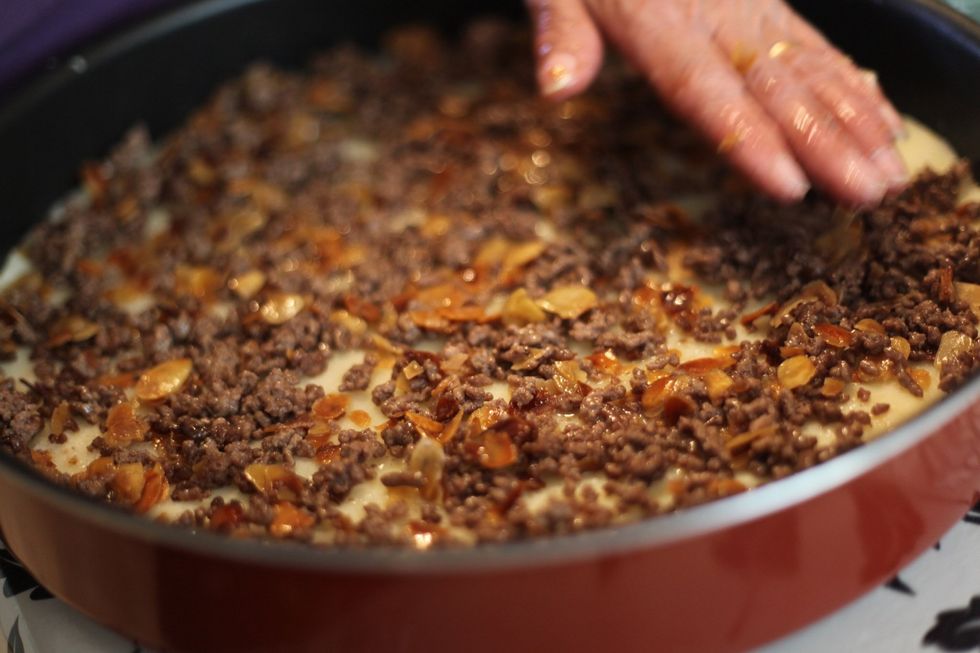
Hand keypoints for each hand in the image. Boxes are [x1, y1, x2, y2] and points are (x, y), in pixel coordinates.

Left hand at [527, 0, 907, 205]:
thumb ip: (561, 32)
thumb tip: (557, 88)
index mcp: (656, 20)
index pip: (705, 88)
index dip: (747, 138)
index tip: (788, 185)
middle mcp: (715, 16)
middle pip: (773, 87)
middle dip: (826, 143)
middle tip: (868, 193)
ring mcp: (749, 9)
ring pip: (808, 68)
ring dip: (854, 121)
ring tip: (889, 172)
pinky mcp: (766, 6)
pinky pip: (814, 46)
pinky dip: (852, 85)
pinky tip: (880, 121)